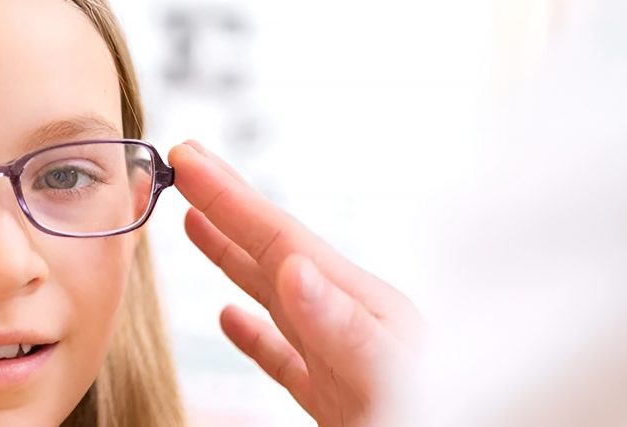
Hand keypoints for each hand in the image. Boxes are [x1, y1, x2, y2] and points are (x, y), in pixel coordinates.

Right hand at [169, 141, 421, 426]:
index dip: (228, 197)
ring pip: (269, 291)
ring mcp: (334, 352)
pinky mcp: (331, 392)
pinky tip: (230, 317)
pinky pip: (278, 352)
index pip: (278, 237)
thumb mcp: (388, 367)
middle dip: (226, 204)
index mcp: (355, 302)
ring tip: (195, 221)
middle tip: (188, 162)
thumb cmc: (438, 408)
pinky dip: (249, 332)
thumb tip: (292, 267)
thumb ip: (342, 320)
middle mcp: (342, 316)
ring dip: (230, 254)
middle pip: (271, 248)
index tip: (188, 157)